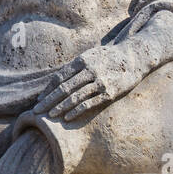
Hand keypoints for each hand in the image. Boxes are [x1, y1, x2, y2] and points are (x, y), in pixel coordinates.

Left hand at [32, 44, 150, 122]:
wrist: (135, 57)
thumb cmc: (108, 58)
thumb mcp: (90, 56)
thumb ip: (74, 67)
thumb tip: (54, 81)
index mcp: (82, 60)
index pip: (60, 77)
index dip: (48, 90)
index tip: (38, 100)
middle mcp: (90, 70)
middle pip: (64, 88)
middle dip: (49, 100)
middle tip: (37, 111)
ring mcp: (100, 81)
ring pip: (75, 96)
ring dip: (60, 107)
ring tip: (49, 116)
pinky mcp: (109, 92)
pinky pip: (89, 103)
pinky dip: (76, 111)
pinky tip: (67, 117)